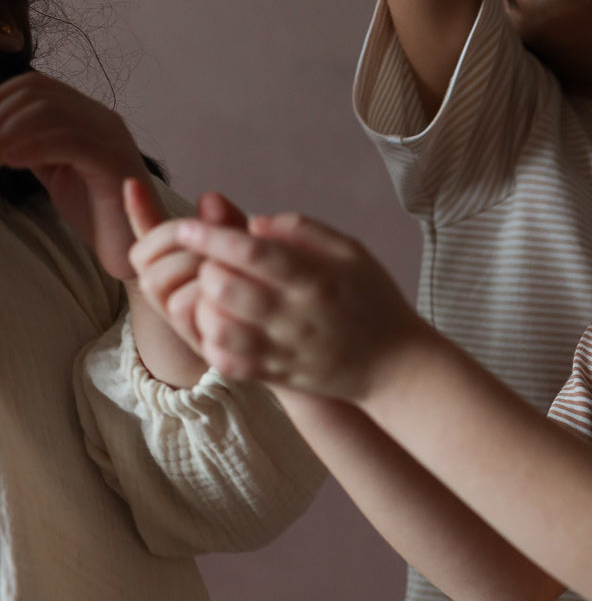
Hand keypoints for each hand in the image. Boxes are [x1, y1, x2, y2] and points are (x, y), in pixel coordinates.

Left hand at [0, 74, 154, 282]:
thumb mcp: (57, 172)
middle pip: (39, 94)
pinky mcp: (115, 163)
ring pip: (50, 112)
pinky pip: (68, 141)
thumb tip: (0, 133)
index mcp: (89, 117)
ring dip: (8, 130)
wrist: (133, 252)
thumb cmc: (99, 217)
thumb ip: (34, 148)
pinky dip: (31, 147)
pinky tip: (9, 161)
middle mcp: (103, 120)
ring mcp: (112, 139)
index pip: (36, 86)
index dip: (0, 98)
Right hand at [125, 179, 248, 352]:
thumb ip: (225, 226)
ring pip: (156, 282)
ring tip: (225, 265)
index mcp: (174, 268)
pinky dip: (201, 293)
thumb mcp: (243, 250)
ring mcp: (180, 318)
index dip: (137, 212)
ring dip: (188, 265)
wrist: (282, 340)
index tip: (135, 184)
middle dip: (176, 239)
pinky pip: (181, 307)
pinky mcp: (196, 339)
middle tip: (213, 241)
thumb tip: (210, 197)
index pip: (144, 237)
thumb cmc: (260, 287)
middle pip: (144, 258)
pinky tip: (229, 288)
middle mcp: (169, 294)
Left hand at [160, 212, 416, 396]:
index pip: (250, 251)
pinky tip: (222, 328)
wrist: (396, 366)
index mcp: (313, 278)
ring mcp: (284, 350)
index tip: (186, 225)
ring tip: (215, 297)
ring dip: (204, 307)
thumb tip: (252, 223)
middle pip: (223, 287)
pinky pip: (226, 362)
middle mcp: (295, 316)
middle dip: (204, 268)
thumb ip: (302, 231)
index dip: (210, 235)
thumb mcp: (351, 252)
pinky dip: (213, 343)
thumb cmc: (372, 300)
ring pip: (218, 327)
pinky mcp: (278, 377)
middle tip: (212, 264)